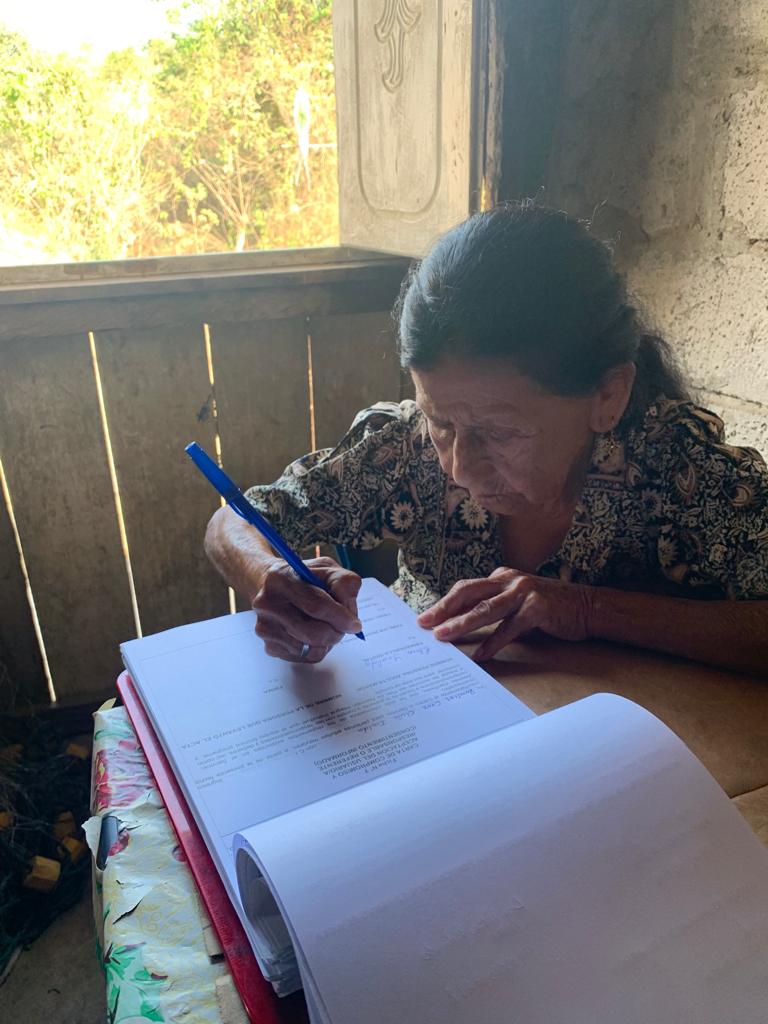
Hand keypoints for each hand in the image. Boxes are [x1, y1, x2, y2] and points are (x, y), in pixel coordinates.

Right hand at [252, 556, 362, 662]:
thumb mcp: (326, 568)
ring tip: (325, 626)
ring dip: (328, 641)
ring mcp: (266, 628)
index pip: (317, 605)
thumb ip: (343, 582)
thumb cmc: (302, 578)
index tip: (355, 624)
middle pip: (314, 633)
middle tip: (344, 627)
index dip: (341, 617)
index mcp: (281, 580)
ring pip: (311, 648)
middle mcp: (267, 605)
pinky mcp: (270, 647)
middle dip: (337, 632)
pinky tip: (312, 634)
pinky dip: (316, 649)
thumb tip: (350, 612)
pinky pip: (305, 657)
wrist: (269, 586)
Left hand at [417, 567, 594, 659]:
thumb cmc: (550, 608)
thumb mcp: (517, 603)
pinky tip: (481, 655)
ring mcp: (524, 592)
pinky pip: (510, 627)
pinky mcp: (538, 608)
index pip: (465, 589)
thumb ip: (493, 609)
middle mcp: (510, 580)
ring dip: (462, 623)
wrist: (588, 607)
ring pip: (485, 609)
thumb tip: (461, 626)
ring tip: (444, 636)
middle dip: (444, 609)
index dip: (444, 603)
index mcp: (501, 577)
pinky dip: (494, 642)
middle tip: (425, 623)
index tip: (425, 618)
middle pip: (468, 593)